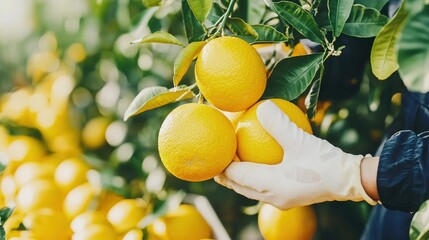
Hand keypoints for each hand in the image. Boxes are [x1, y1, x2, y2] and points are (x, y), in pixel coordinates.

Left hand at [215, 100, 376, 209]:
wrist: (351, 181)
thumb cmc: (327, 162)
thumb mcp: (300, 139)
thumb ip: (278, 124)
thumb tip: (260, 106)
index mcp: (270, 186)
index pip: (236, 175)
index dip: (221, 164)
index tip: (214, 150)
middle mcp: (271, 197)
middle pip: (238, 186)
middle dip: (225, 173)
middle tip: (216, 157)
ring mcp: (280, 200)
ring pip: (249, 189)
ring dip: (238, 176)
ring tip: (231, 160)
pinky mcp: (288, 197)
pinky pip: (262, 188)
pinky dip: (253, 177)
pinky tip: (255, 163)